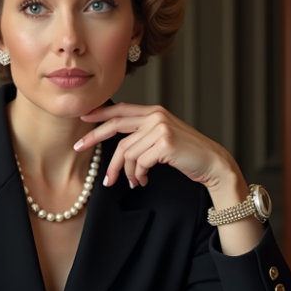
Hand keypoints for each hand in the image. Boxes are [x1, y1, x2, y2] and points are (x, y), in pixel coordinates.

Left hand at [76, 103, 237, 190]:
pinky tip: (141, 181)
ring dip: (125, 171)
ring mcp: (160, 129)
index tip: (82, 117)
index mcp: (154, 111)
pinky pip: (138, 162)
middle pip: (115, 126)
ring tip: (131, 181)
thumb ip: (143, 133)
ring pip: (126, 151)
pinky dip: (136, 175)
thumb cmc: (186, 154)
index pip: (121, 109)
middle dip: (94, 137)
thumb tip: (117, 144)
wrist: (212, 163)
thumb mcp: (162, 137)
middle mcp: (156, 116)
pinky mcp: (164, 144)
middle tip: (78, 148)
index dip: (100, 112)